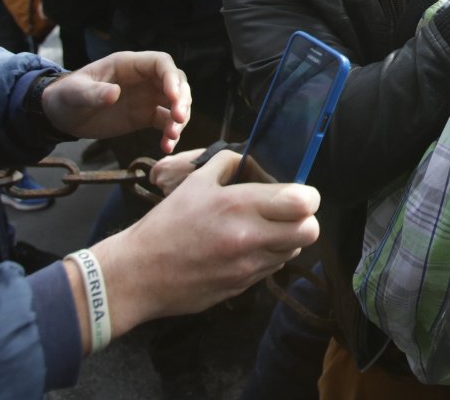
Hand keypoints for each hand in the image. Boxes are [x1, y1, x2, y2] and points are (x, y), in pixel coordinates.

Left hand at [41, 51, 192, 153]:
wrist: (62, 116)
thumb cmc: (66, 96)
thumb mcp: (75, 93)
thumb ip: (93, 93)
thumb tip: (114, 94)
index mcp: (129, 65)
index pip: (161, 63)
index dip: (171, 77)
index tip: (174, 97)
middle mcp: (143, 79)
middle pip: (176, 82)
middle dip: (182, 99)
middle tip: (178, 119)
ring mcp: (147, 98)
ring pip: (176, 103)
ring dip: (180, 119)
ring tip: (172, 136)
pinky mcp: (145, 116)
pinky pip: (165, 123)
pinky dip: (170, 134)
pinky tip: (166, 147)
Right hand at [82, 151, 320, 341]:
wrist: (139, 274)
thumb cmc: (165, 225)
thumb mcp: (195, 183)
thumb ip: (228, 165)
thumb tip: (249, 162)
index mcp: (240, 205)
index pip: (303, 202)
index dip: (306, 196)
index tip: (294, 194)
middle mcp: (250, 238)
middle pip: (309, 231)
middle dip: (304, 220)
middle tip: (285, 213)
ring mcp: (248, 267)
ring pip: (294, 251)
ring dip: (287, 239)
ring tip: (263, 230)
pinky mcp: (242, 287)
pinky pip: (272, 268)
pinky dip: (269, 256)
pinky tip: (247, 248)